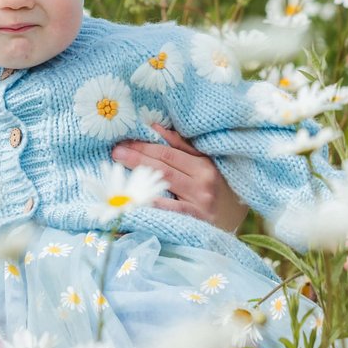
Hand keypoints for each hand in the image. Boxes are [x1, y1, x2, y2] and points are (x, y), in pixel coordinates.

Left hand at [113, 126, 248, 233]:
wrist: (231, 219)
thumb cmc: (214, 188)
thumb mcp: (203, 164)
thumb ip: (181, 146)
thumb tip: (156, 127)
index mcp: (203, 165)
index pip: (168, 153)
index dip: (145, 146)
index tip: (125, 141)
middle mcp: (202, 183)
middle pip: (163, 167)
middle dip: (137, 158)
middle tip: (116, 151)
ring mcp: (199, 203)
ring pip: (164, 185)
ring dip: (139, 177)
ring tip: (120, 169)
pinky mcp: (195, 220)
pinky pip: (169, 209)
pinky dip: (152, 203)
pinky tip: (135, 198)